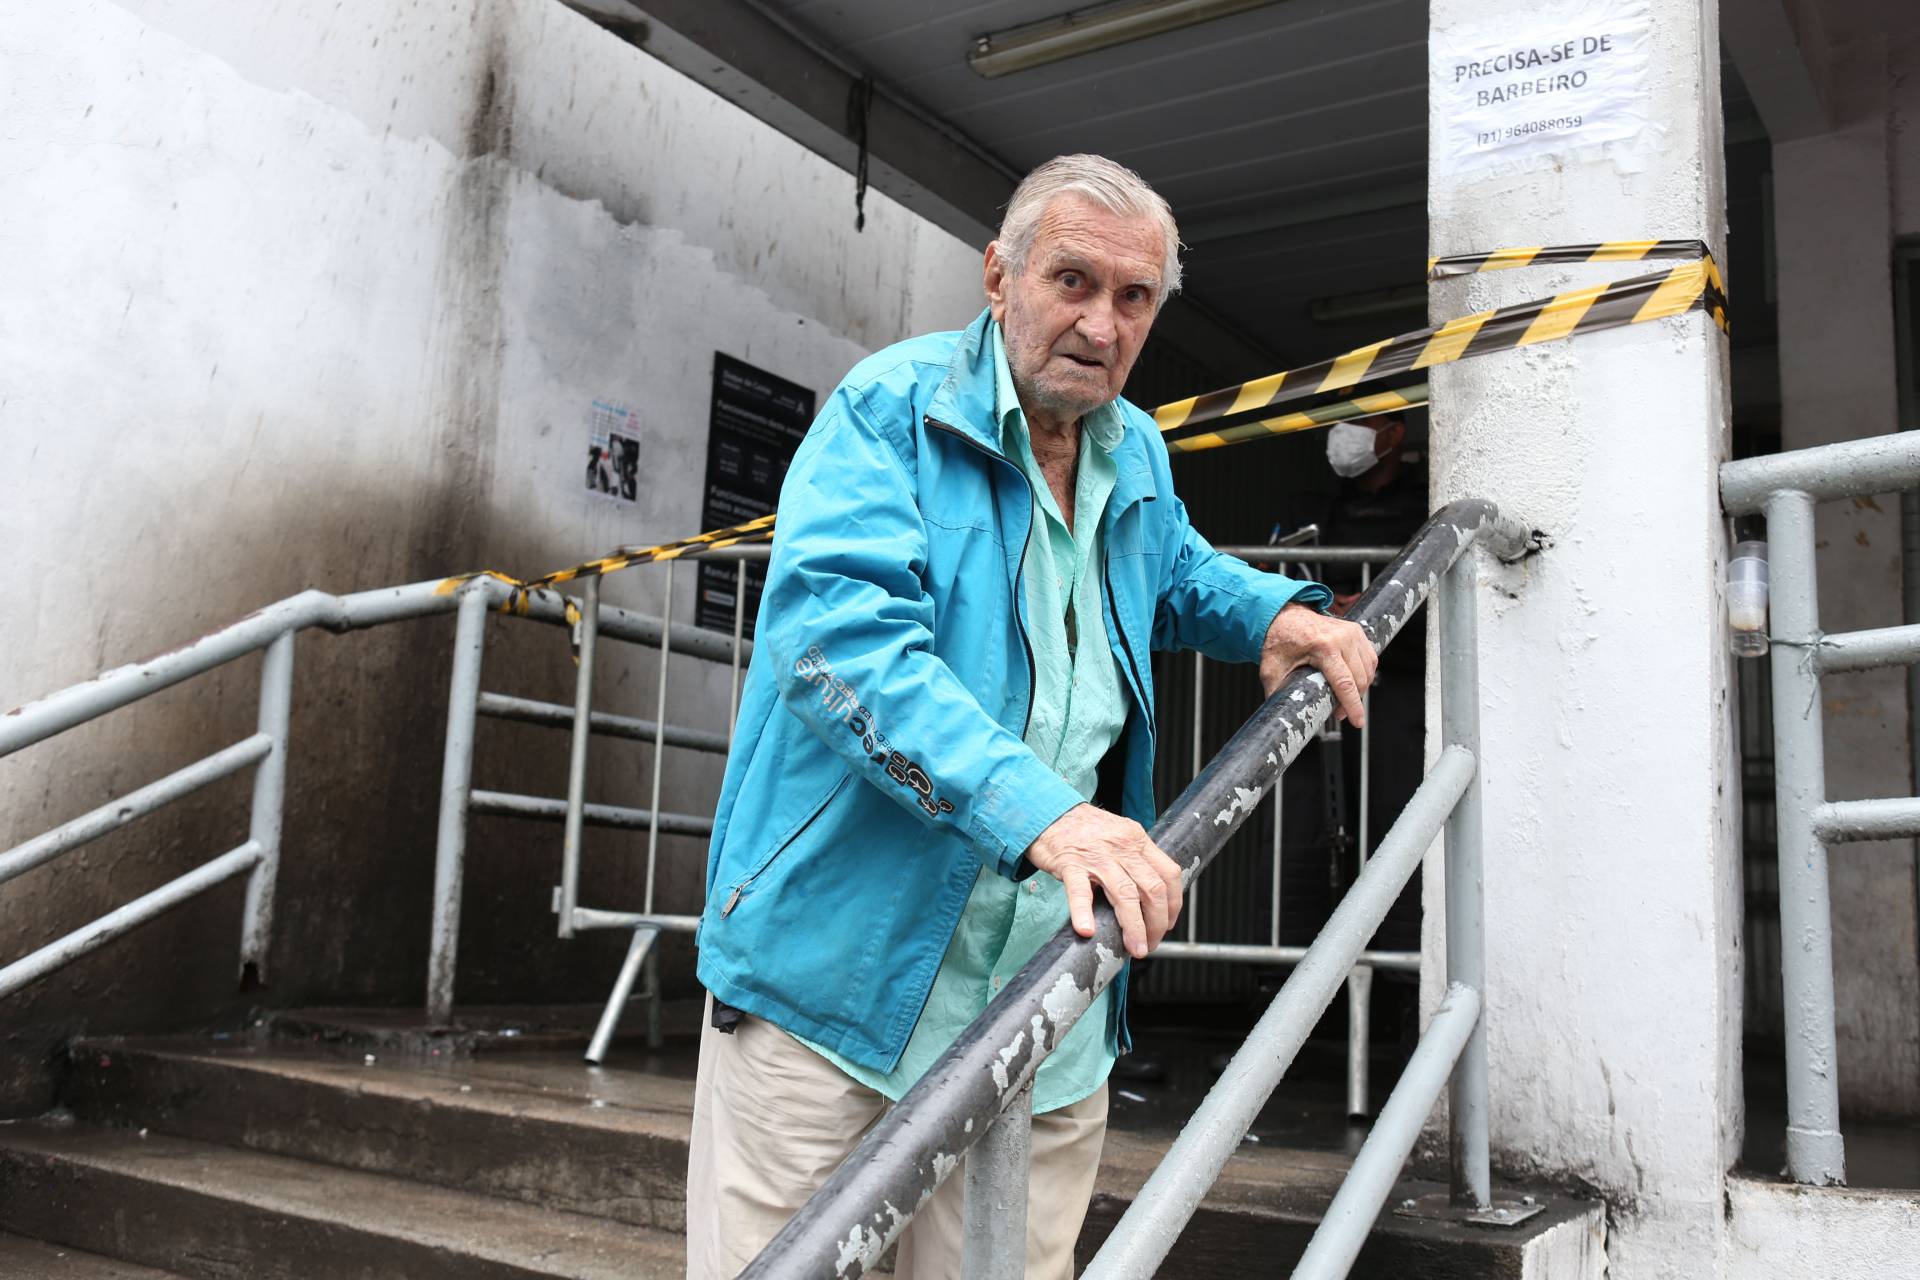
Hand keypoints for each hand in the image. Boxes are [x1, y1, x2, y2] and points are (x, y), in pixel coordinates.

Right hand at [1024, 804, 1183, 958]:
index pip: (1169, 873)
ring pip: (1125, 894)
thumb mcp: (1118, 835)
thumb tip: (1150, 894)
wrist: (1047, 812)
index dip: (1173, 904)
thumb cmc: (1082, 829)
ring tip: (1134, 948)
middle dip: (1157, 923)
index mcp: (1136, 839)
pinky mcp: (1069, 863)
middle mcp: (1121, 846)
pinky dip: (1084, 913)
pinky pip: (1080, 891)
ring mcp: (1096, 855)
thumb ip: (1134, 858)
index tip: (1167, 923)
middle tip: (1150, 943)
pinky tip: (1087, 930)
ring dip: (1134, 927)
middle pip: (1152, 889)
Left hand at [1259, 602, 1378, 725]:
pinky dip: (1365, 674)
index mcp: (1323, 646)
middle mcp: (1342, 638)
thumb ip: (1277, 693)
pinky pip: (1370, 658)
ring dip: (1360, 688)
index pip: (1345, 683)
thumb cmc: (1279, 640)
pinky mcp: (1356, 631)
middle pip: (1359, 679)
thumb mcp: (1272, 669)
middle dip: (1353, 701)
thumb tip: (1280, 715)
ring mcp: (1351, 632)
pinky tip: (1353, 682)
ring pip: (1368, 670)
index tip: (1358, 722)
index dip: (1353, 706)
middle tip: (1338, 712)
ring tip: (1344, 698)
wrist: (1284, 615)